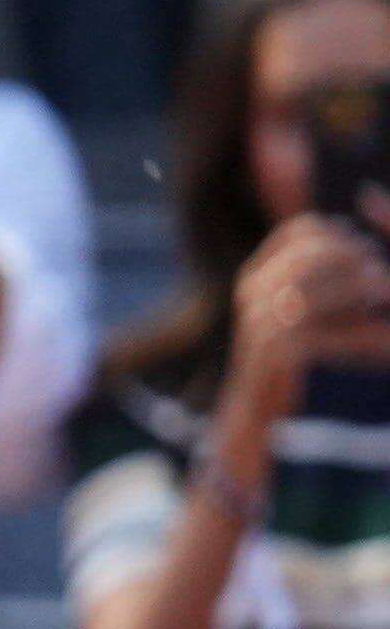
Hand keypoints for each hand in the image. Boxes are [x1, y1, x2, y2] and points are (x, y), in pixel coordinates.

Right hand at [227, 214, 389, 427]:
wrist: (255, 404)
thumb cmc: (288, 354)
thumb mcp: (301, 306)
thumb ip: (323, 273)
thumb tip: (350, 224)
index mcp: (259, 272)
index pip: (302, 229)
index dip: (342, 235)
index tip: (368, 251)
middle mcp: (253, 290)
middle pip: (312, 250)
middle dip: (354, 257)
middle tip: (380, 275)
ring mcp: (260, 319)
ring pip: (316, 283)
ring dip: (357, 286)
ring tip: (384, 295)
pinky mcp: (275, 350)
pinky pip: (320, 328)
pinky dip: (355, 328)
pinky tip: (381, 333)